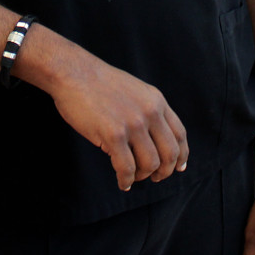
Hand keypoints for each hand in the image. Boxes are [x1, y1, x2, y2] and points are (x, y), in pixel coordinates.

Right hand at [49, 58, 188, 190]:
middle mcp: (149, 112)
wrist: (73, 72)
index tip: (178, 167)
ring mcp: (133, 124)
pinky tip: (122, 181)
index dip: (181, 155)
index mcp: (156, 100)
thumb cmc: (98, 83)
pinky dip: (126, 180)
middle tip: (154, 178)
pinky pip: (127, 168)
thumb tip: (154, 136)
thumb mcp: (134, 89)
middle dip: (164, 171)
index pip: (179, 134)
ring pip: (150, 164)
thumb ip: (147, 109)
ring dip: (142, 176)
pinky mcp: (113, 134)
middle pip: (169, 153)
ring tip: (133, 177)